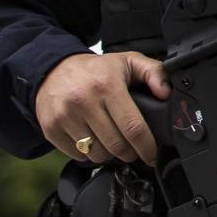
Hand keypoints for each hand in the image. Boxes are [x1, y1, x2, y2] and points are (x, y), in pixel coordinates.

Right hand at [36, 51, 170, 166]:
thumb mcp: (128, 61)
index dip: (146, 146)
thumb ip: (154, 72)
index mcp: (106, 85)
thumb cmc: (95, 69)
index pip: (132, 127)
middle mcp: (84, 101)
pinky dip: (89, 153)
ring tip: (112, 141)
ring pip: (97, 154)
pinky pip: (77, 155)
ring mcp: (65, 116)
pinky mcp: (51, 128)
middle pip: (116, 145)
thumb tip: (165, 92)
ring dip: (109, 154)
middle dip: (130, 153)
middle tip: (133, 148)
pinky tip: (93, 140)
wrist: (52, 69)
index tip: (152, 155)